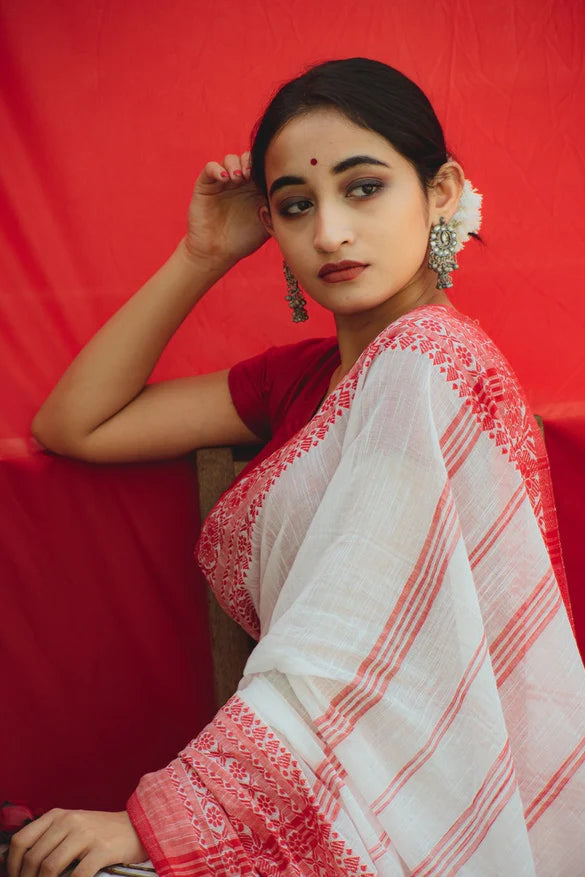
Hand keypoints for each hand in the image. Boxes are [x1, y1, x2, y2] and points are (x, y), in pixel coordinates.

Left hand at [6, 809, 146, 876]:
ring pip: (50, 867)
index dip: (12, 864)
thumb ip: (49, 837)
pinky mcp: (101, 849)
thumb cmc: (100, 831)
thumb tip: (24, 864)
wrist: (136, 826)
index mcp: (58, 815)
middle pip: (34, 857)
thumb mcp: (72, 825)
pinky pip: (77, 875)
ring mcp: (85, 834)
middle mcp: (69, 821)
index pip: (22, 840)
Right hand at [183, 150, 269, 269]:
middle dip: (251, 162)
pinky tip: (224, 178)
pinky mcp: (206, 185)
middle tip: (251, 174)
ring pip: (230, 159)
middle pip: (247, 158)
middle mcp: (240, 182)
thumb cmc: (243, 241)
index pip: (263, 167)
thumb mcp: (267, 224)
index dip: (266, 165)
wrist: (217, 252)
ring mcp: (222, 182)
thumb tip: (290, 193)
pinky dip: (217, 168)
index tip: (267, 175)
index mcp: (256, 189)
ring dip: (235, 164)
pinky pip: (210, 167)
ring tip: (238, 178)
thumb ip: (277, 208)